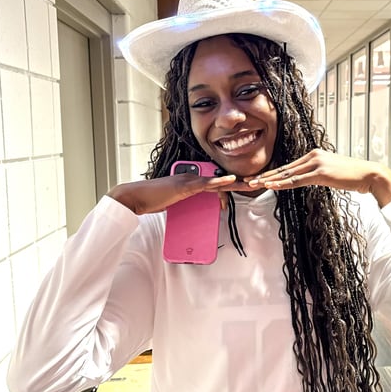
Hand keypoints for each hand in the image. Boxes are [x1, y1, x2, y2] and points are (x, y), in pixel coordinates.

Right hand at [108, 173, 245, 214]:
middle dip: (238, 184)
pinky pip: (205, 183)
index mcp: (189, 180)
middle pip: (219, 181)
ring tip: (251, 184)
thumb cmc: (151, 200)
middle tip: (255, 184)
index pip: (213, 183)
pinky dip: (219, 182)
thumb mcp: (174, 203)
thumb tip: (196, 213)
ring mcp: (188, 180)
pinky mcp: (184, 186)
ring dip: (235, 183)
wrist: (135, 198)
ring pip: (216, 181)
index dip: (228, 187)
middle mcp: (190, 177)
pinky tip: (231, 181)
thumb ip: (185, 204)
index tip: (241, 190)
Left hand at [245, 149, 390, 206]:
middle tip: (248, 181)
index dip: (272, 174)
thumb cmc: (352, 177)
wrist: (368, 175)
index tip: (259, 179)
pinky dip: (283, 184)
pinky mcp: (321, 172)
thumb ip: (317, 174)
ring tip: (254, 184)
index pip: (288, 166)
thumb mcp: (331, 173)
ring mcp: (316, 163)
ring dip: (269, 180)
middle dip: (265, 176)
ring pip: (287, 174)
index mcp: (313, 155)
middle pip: (283, 168)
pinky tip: (272, 186)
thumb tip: (307, 180)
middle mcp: (312, 156)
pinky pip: (297, 180)